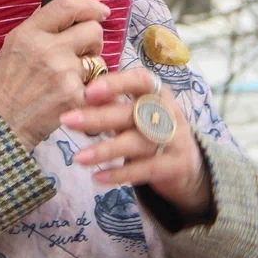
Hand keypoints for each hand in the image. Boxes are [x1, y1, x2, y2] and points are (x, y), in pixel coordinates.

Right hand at [0, 0, 108, 150]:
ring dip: (90, 67)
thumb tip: (65, 12)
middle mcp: (48, 49)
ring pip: (98, 60)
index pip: (67, 6)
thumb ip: (39, 27)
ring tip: (68, 79)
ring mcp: (64, 73)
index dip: (89, 5)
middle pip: (93, 31)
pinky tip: (69, 96)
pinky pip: (96, 85)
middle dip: (93, 40)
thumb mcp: (13, 45)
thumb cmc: (4, 86)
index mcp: (30, 33)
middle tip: (82, 52)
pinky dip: (88, 90)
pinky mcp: (75, 96)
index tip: (100, 11)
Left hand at [59, 69, 212, 221]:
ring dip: (105, 150)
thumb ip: (114, 102)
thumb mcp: (138, 111)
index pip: (141, 80)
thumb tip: (83, 94)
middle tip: (67, 120)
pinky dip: (120, 174)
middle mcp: (168, 112)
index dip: (116, 84)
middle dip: (98, 117)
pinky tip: (97, 177)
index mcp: (158, 92)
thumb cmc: (153, 128)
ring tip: (77, 158)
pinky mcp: (175, 166)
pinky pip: (145, 169)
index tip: (89, 91)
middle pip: (132, 113)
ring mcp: (175, 139)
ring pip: (137, 143)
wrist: (191, 163)